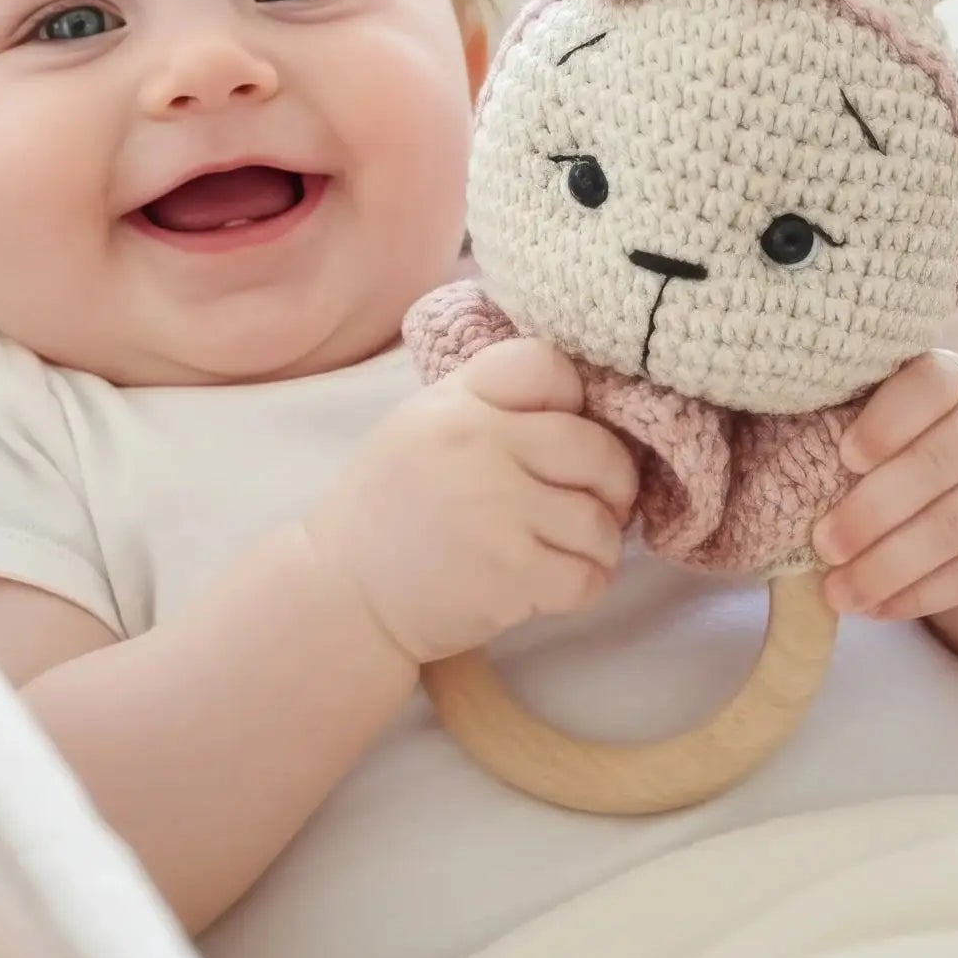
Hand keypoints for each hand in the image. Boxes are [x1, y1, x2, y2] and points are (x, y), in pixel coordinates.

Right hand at [306, 339, 639, 663]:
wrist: (344, 593)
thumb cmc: (394, 507)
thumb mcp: (424, 426)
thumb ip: (490, 406)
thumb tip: (583, 408)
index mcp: (457, 401)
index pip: (546, 364)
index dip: (574, 398)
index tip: (565, 433)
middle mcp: (477, 444)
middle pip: (595, 448)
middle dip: (613, 483)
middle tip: (601, 504)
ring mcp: (495, 509)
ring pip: (599, 522)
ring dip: (601, 544)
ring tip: (573, 551)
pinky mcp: (509, 575)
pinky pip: (588, 577)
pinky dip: (586, 586)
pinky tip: (559, 584)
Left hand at [811, 352, 957, 621]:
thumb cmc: (910, 436)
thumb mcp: (887, 407)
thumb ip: (846, 413)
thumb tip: (765, 446)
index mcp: (955, 377)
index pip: (931, 386)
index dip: (889, 420)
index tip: (845, 455)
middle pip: (939, 465)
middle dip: (874, 511)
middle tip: (823, 544)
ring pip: (955, 528)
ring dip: (890, 566)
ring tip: (838, 592)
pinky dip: (919, 596)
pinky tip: (875, 608)